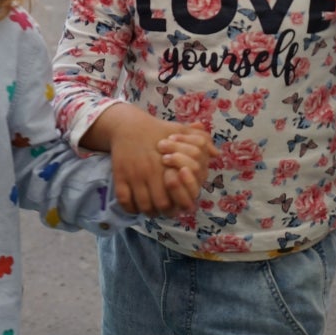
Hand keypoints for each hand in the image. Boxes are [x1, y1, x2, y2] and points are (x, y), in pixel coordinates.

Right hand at [84, 104, 212, 214]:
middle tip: (165, 207)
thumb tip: (216, 152)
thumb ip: (200, 142)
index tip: (179, 201)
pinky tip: (135, 204)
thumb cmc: (158, 130)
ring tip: (152, 206)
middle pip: (162, 205)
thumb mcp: (181, 131)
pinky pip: (124, 200)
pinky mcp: (119, 176)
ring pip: (144, 206)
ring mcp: (134, 175)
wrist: (127, 124)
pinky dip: (130, 207)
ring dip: (149, 210)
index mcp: (168, 163)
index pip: (180, 195)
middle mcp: (152, 171)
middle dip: (165, 209)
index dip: (182, 202)